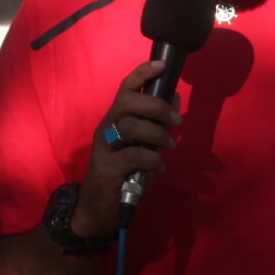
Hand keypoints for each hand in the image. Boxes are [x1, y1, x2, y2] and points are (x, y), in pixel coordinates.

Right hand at [78, 60, 181, 230]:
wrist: (98, 209)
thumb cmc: (123, 176)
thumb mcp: (143, 147)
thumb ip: (156, 125)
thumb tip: (176, 100)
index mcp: (114, 120)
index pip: (125, 89)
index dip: (142, 73)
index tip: (162, 64)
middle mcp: (106, 128)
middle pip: (128, 102)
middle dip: (156, 106)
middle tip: (175, 121)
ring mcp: (104, 147)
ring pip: (131, 126)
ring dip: (158, 134)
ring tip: (170, 147)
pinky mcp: (107, 168)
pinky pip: (134, 155)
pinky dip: (152, 160)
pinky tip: (157, 168)